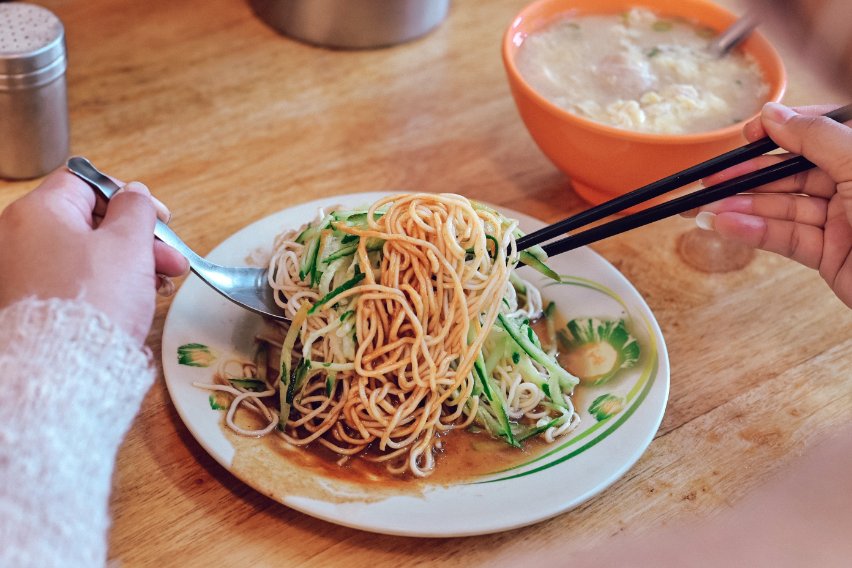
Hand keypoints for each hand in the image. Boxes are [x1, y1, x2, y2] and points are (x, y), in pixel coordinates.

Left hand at [0, 169, 187, 344]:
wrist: (63, 368)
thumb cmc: (94, 301)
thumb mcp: (129, 244)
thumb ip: (135, 210)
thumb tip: (133, 195)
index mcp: (37, 212)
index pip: (85, 182)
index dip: (128, 195)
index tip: (158, 217)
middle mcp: (18, 238)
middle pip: (88, 222)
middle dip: (137, 239)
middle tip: (171, 259)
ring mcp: (20, 273)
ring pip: (84, 254)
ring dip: (128, 264)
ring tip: (160, 286)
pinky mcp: (28, 304)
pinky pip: (71, 281)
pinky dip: (104, 284)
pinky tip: (133, 301)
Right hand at [685, 103, 851, 307]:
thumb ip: (817, 137)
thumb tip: (774, 115)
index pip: (821, 132)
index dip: (782, 131)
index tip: (747, 134)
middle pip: (793, 174)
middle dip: (749, 176)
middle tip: (708, 181)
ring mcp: (844, 220)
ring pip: (785, 208)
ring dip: (745, 208)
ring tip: (706, 209)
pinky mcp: (832, 255)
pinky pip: (789, 239)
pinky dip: (757, 233)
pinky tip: (728, 226)